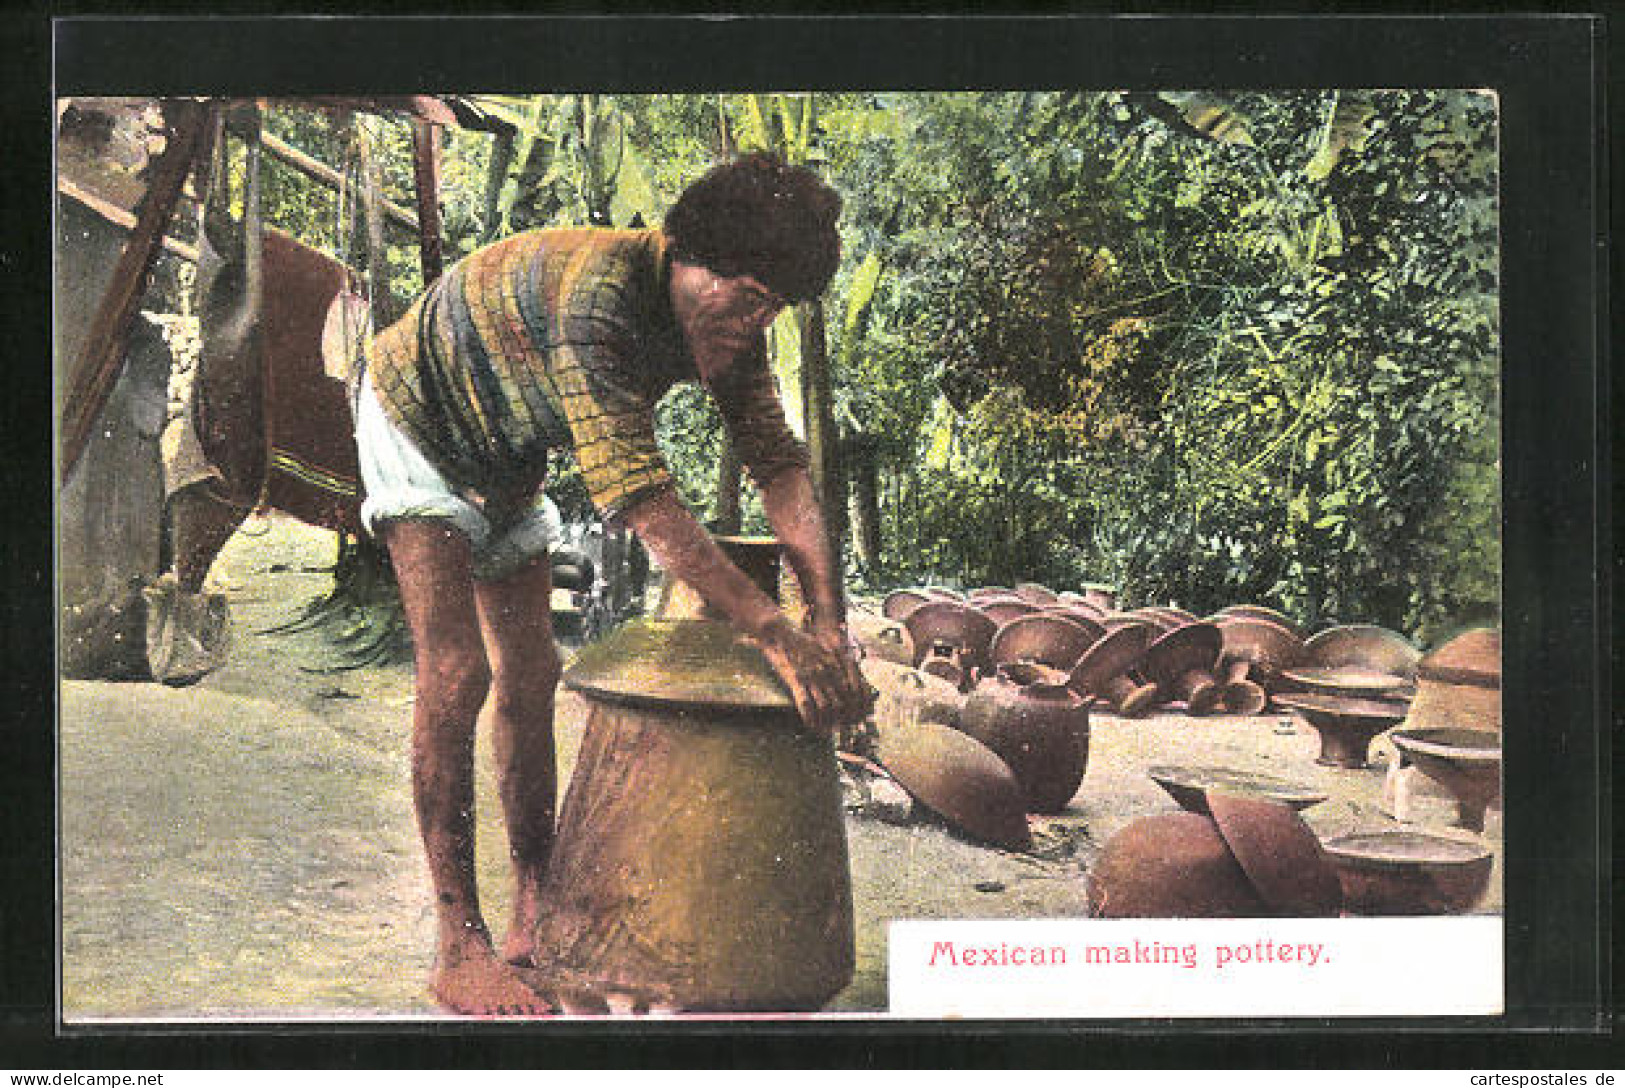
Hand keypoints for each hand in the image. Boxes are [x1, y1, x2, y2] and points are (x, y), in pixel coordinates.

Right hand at [752, 615, 873, 735]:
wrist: (783, 633)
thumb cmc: (805, 641)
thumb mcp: (827, 649)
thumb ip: (840, 663)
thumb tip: (852, 679)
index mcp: (838, 663)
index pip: (855, 690)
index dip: (858, 706)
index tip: (859, 718)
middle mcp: (828, 671)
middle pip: (843, 701)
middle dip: (846, 719)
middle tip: (846, 731)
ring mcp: (812, 677)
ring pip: (826, 706)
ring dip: (829, 722)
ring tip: (830, 733)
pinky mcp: (796, 680)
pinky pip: (805, 704)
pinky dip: (810, 718)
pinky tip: (812, 727)